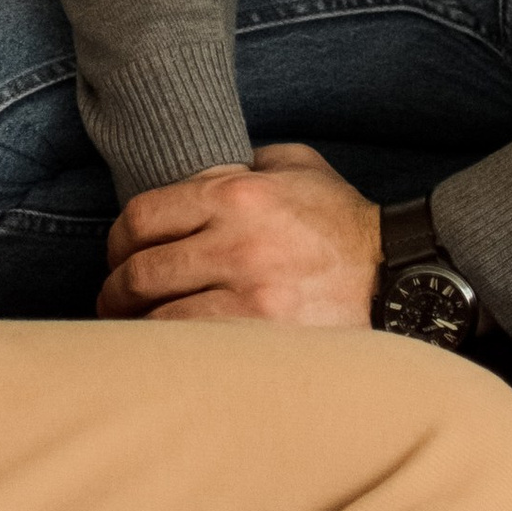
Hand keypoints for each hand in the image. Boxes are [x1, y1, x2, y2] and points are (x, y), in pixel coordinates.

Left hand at [97, 141, 379, 327]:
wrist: (397, 275)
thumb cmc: (341, 221)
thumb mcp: (298, 166)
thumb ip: (249, 160)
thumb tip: (202, 169)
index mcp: (237, 191)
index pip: (142, 216)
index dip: (117, 241)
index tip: (117, 256)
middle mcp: (236, 240)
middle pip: (140, 270)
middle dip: (115, 289)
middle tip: (114, 299)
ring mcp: (249, 293)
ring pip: (157, 315)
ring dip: (136, 326)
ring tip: (134, 330)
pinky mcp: (263, 336)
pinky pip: (192, 347)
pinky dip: (170, 350)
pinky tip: (169, 351)